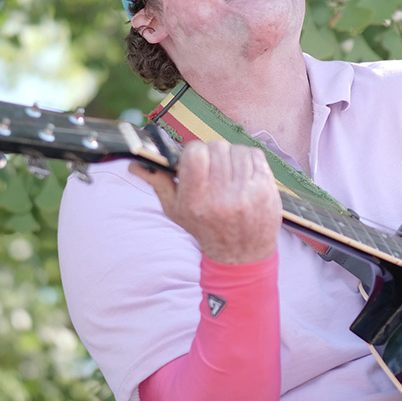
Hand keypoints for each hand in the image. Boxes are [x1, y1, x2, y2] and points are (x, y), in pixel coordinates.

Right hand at [129, 140, 281, 263]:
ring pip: (237, 149)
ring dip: (231, 156)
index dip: (194, 151)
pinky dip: (248, 159)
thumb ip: (159, 183)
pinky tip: (243, 174)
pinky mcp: (265, 190)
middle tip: (213, 167)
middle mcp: (221, 197)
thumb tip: (136, 165)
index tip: (195, 160)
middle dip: (213, 153)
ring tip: (228, 173)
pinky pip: (255, 155)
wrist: (241, 253)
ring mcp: (246, 193)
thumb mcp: (176, 210)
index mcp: (196, 200)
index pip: (195, 153)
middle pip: (217, 147)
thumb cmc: (204, 228)